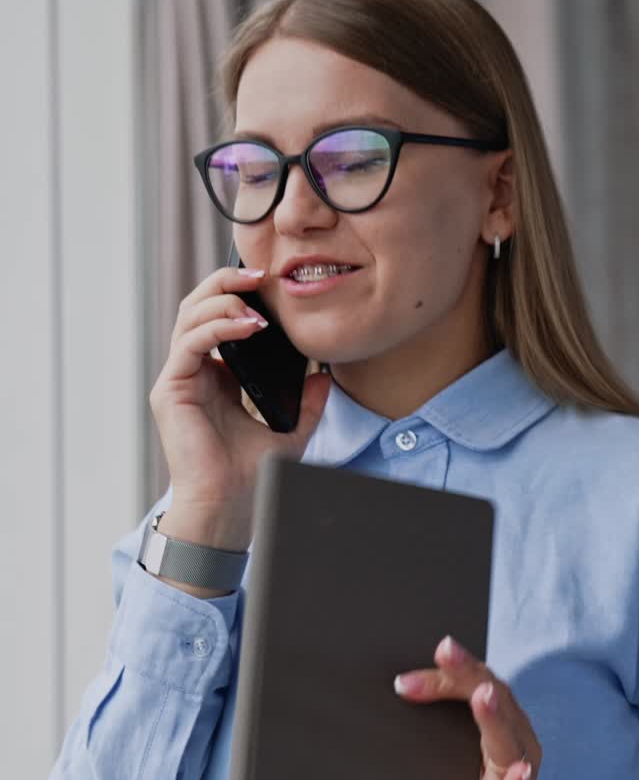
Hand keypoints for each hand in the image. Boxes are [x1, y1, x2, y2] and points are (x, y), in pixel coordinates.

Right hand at [148, 266, 329, 549]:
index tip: (273, 282)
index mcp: (217, 374)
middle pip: (200, 305)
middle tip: (262, 273)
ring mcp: (179, 378)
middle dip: (228, 283)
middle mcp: (194, 370)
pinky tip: (249, 326)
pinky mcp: (171, 389)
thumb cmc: (252, 472)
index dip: (243, 294)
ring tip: (258, 305)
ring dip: (225, 301)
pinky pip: (190, 343)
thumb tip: (325, 373)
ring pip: (191, 316)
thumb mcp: (292, 429)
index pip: (221, 317)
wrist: (230, 505)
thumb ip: (307, 400)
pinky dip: (218, 328)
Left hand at [393, 636, 543, 779]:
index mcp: (493, 720)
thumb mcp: (442, 758)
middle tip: (446, 650)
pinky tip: (518, 772)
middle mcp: (513, 737)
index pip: (472, 682)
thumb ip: (426, 728)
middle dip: (467, 672)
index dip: (444, 672)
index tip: (405, 675)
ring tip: (482, 696)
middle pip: (493, 694)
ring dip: (495, 715)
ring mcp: (518, 771)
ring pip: (509, 737)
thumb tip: (372, 701)